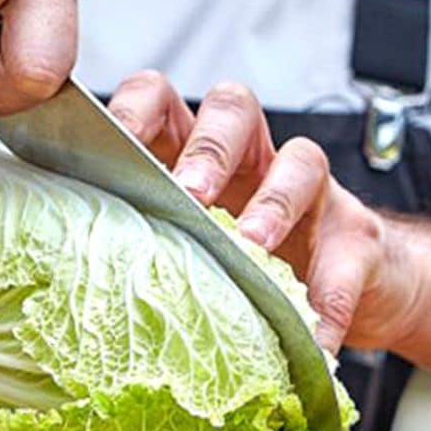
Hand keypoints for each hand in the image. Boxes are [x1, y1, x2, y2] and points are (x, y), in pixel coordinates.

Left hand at [106, 72, 422, 353]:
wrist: (345, 291)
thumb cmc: (244, 267)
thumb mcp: (188, 251)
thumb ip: (148, 248)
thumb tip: (76, 285)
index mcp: (193, 152)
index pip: (160, 102)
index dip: (135, 110)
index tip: (110, 142)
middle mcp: (251, 158)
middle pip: (232, 109)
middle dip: (208, 147)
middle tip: (189, 192)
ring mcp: (309, 189)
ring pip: (299, 157)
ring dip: (273, 200)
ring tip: (253, 243)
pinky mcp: (354, 231)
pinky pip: (349, 248)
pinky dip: (330, 291)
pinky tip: (317, 328)